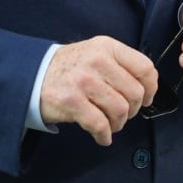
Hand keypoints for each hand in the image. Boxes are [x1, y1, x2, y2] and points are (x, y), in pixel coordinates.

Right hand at [39, 36, 159, 146]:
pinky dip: (104, 135)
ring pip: (120, 110)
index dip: (151, 88)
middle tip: (122, 114)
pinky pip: (100, 125)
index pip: (145, 68)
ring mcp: (83, 80)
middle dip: (132, 110)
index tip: (146, 98)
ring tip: (110, 124)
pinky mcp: (71, 101)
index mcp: (107, 47)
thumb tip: (147, 89)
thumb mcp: (95, 53)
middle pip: (134, 93)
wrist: (32, 75)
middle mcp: (96, 60)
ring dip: (118, 124)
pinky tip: (102, 136)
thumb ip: (120, 65)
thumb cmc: (69, 68)